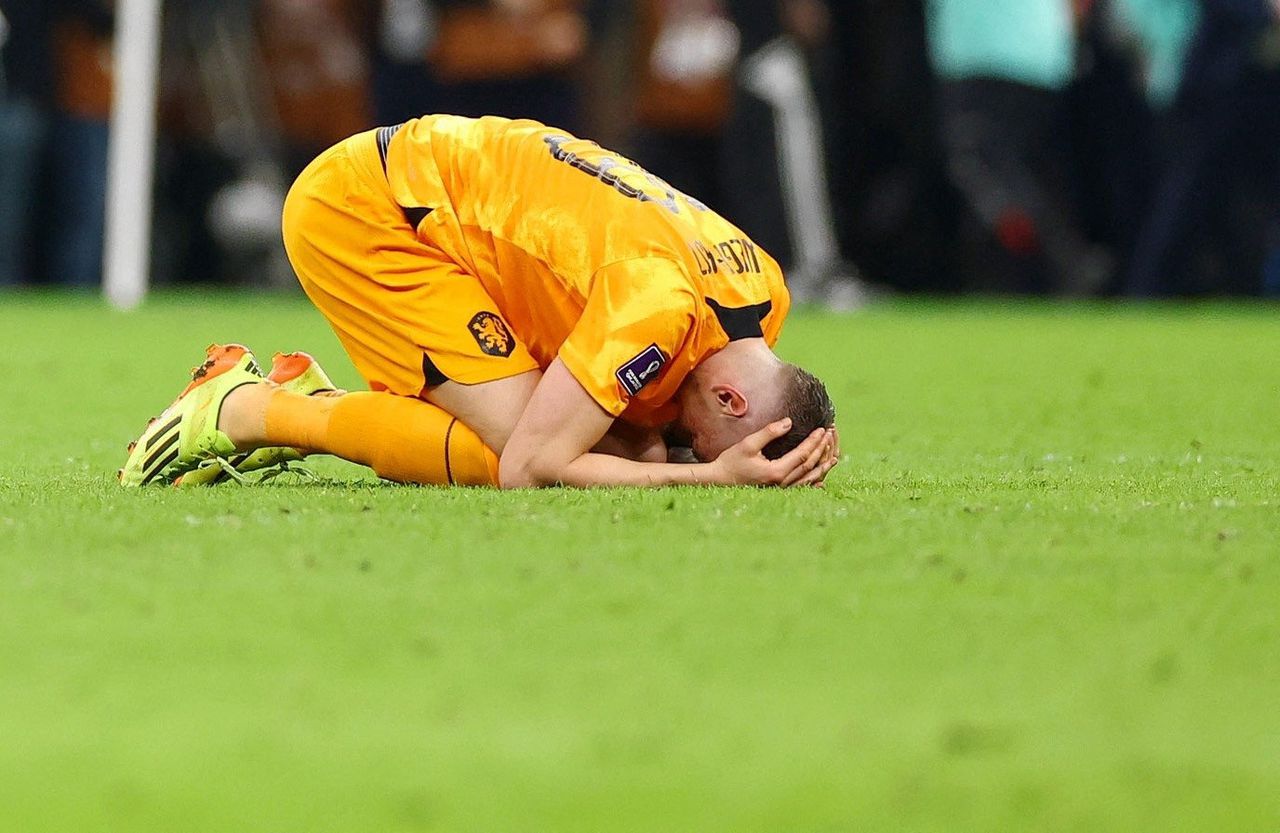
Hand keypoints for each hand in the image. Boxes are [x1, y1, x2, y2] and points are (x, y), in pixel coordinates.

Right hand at [709, 419, 834, 486]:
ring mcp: (781, 489)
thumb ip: (769, 432)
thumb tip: (788, 422)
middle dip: (822, 450)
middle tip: (830, 435)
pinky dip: (814, 481)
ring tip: (834, 457)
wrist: (719, 480)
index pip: (803, 455)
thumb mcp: (748, 444)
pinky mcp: (778, 490)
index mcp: (776, 472)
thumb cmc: (731, 461)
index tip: (822, 429)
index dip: (814, 441)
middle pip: (809, 466)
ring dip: (822, 466)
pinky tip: (821, 479)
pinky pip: (801, 487)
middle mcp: (781, 483)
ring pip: (809, 479)